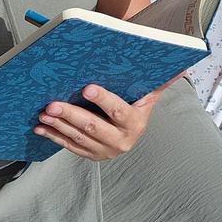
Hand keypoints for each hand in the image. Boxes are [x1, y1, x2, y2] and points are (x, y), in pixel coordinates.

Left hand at [34, 82, 167, 160]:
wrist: (131, 133)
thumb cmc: (137, 105)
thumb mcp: (149, 95)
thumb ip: (160, 81)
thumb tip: (180, 67)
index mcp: (134, 124)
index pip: (117, 111)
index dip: (102, 99)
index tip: (86, 87)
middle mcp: (120, 141)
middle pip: (92, 127)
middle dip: (71, 115)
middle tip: (51, 104)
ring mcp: (104, 151)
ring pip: (78, 138)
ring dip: (58, 125)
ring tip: (43, 112)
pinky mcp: (90, 155)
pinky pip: (69, 147)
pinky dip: (53, 136)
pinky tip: (40, 127)